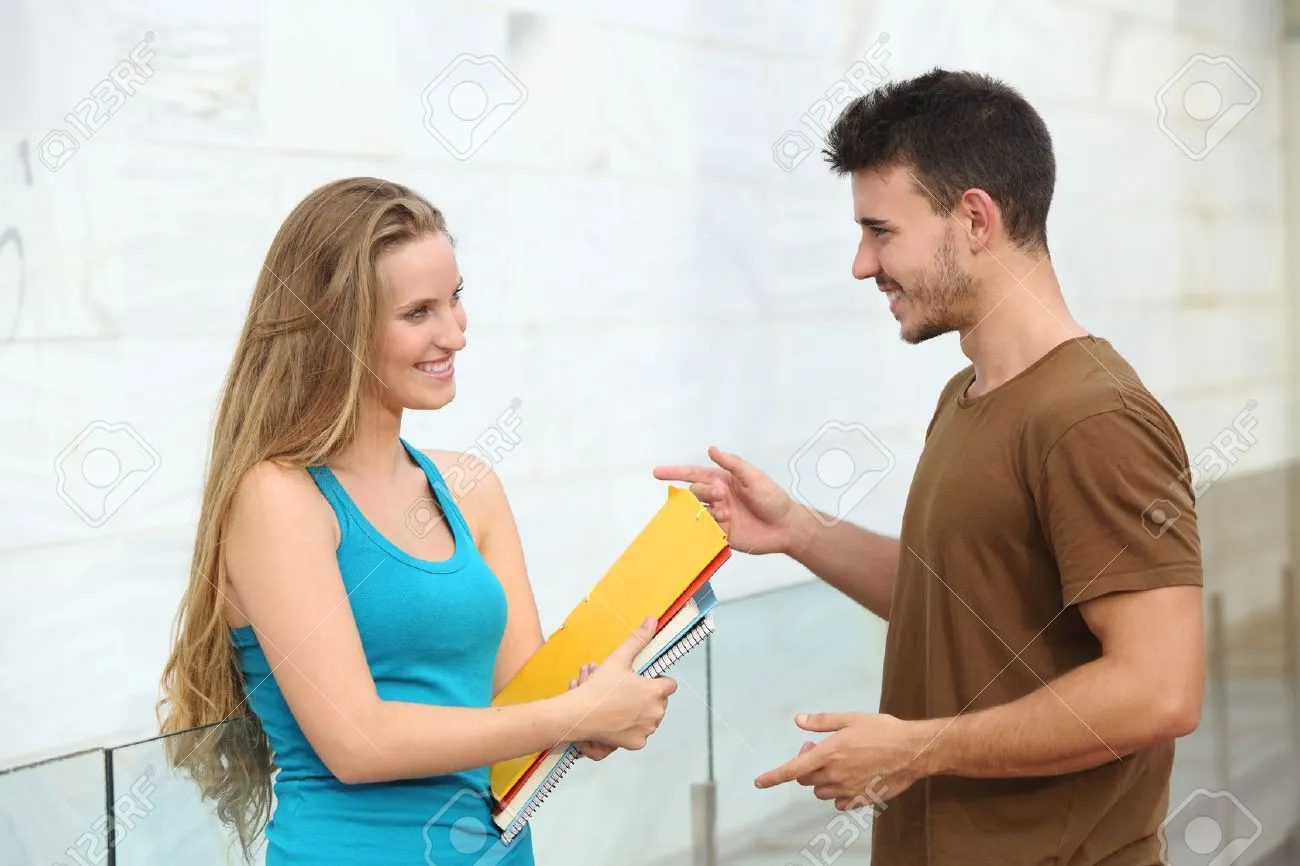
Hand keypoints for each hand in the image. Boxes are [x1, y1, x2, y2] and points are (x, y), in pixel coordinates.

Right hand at [569, 617, 676, 750]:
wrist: (578, 715)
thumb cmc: (598, 688)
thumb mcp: (618, 659)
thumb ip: (638, 640)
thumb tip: (653, 620)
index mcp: (655, 691)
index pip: (670, 684)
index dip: (657, 680)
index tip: (642, 679)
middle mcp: (656, 713)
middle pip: (660, 701)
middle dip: (647, 696)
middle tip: (626, 691)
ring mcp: (647, 730)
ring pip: (650, 717)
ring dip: (640, 712)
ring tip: (620, 704)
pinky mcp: (637, 743)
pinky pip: (640, 733)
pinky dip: (632, 728)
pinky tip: (617, 719)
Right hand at [653, 446, 796, 554]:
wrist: (784, 527)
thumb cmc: (772, 498)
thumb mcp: (754, 476)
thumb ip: (732, 464)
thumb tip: (712, 449)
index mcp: (722, 480)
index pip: (693, 474)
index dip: (674, 472)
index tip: (657, 472)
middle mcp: (717, 497)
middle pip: (694, 492)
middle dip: (703, 492)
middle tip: (722, 497)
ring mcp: (718, 515)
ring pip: (696, 511)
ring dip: (707, 511)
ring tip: (727, 513)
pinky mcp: (721, 533)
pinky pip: (704, 530)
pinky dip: (705, 528)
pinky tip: (718, 525)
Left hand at [753, 712, 934, 810]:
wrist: (913, 751)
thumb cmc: (883, 730)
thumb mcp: (850, 719)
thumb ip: (822, 722)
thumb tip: (798, 720)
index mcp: (829, 753)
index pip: (793, 771)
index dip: (773, 777)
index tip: (759, 782)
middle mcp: (835, 775)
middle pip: (806, 780)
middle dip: (806, 766)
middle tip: (819, 749)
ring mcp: (848, 790)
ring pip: (821, 792)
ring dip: (822, 780)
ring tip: (838, 762)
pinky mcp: (862, 800)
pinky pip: (840, 803)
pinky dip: (838, 793)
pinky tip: (850, 778)